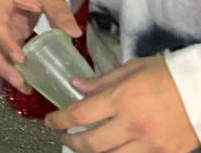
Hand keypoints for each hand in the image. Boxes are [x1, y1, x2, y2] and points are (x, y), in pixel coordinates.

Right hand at [0, 0, 80, 90]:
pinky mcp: (1, 31)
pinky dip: (9, 64)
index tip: (20, 60)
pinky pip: (0, 50)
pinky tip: (24, 77)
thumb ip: (60, 12)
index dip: (5, 43)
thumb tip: (75, 33)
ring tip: (24, 86)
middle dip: (1, 64)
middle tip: (20, 82)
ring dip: (4, 68)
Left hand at [47, 56, 196, 151]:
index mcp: (120, 100)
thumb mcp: (131, 69)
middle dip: (71, 142)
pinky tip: (113, 152)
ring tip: (86, 146)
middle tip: (65, 137)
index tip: (49, 121)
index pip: (79, 115)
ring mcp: (150, 144)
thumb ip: (102, 81)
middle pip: (91, 144)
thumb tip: (75, 86)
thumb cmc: (165, 75)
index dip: (58, 121)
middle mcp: (132, 125)